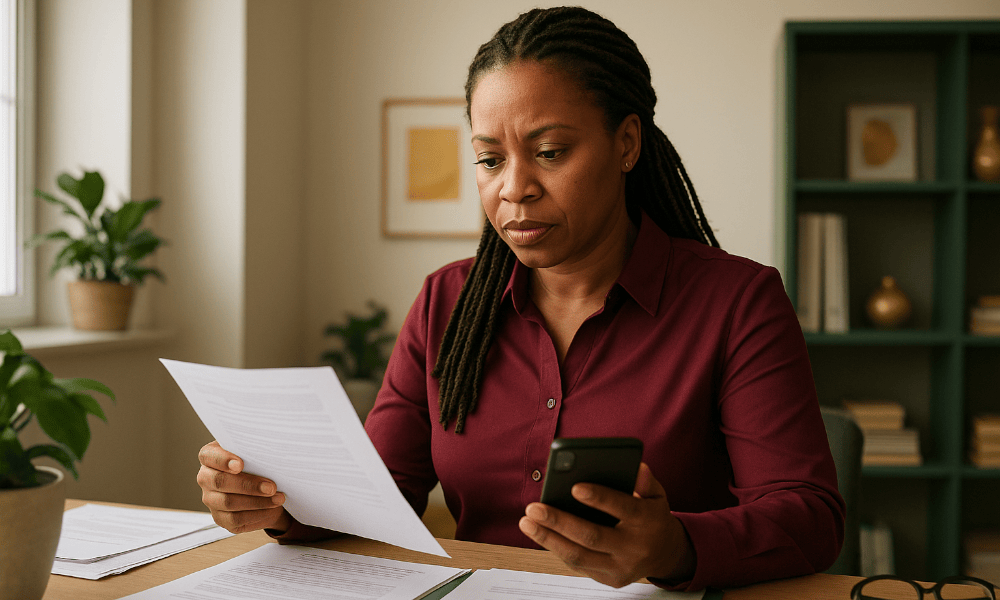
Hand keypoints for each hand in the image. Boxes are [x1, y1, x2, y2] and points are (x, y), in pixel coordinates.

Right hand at [197, 440, 290, 533]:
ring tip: (277, 498)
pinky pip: (235, 519)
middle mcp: (206, 478)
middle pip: (220, 481)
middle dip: (247, 485)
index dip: (223, 460)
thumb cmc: (259, 466)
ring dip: (257, 501)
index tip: (240, 465)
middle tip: (271, 487)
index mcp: (211, 457)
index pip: (208, 456)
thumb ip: (255, 452)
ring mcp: (211, 499)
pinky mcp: (220, 518)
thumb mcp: (256, 455)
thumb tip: (267, 453)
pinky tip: (271, 508)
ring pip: (228, 502)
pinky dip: (256, 514)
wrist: (266, 490)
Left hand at [518, 463, 694, 587]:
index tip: (575, 487)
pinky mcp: (609, 579)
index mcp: (647, 522)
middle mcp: (634, 548)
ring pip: (579, 556)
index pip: (624, 509)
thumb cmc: (652, 516)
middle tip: (533, 507)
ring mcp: (620, 567)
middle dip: (559, 521)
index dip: (600, 498)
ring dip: (548, 539)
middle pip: (592, 536)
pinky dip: (557, 549)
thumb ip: (646, 482)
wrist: (666, 554)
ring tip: (527, 522)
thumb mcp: (657, 495)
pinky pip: (578, 565)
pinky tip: (540, 534)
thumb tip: (638, 467)